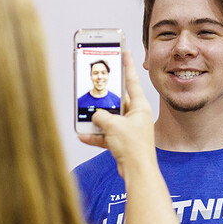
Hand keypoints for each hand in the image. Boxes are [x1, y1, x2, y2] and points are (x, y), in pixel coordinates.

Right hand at [79, 50, 156, 180]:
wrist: (137, 172)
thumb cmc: (134, 148)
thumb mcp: (113, 126)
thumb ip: (101, 116)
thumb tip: (95, 115)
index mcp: (139, 107)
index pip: (131, 80)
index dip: (127, 65)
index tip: (125, 51)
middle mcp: (135, 115)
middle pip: (116, 100)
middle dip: (103, 97)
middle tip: (93, 85)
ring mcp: (129, 128)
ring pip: (109, 118)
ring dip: (96, 119)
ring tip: (83, 114)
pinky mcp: (122, 141)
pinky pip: (105, 134)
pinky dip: (95, 135)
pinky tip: (83, 134)